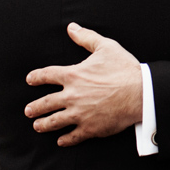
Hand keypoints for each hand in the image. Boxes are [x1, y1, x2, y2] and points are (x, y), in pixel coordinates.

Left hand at [25, 22, 143, 145]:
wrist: (141, 93)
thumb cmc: (124, 70)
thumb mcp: (106, 47)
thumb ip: (86, 37)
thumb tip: (72, 28)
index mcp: (73, 75)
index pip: (47, 75)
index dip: (36, 77)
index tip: (30, 80)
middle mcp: (72, 96)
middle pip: (45, 103)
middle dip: (35, 108)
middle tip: (28, 110)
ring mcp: (80, 114)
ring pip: (55, 122)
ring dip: (44, 125)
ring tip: (37, 126)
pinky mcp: (90, 128)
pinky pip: (73, 136)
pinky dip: (65, 140)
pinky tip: (61, 141)